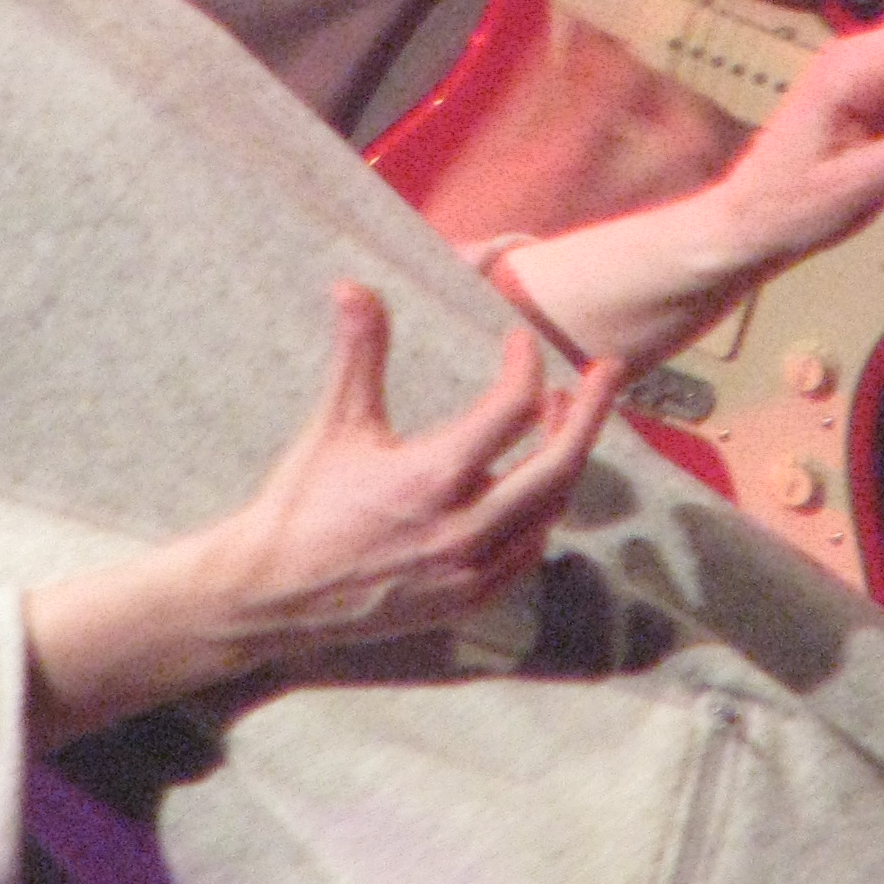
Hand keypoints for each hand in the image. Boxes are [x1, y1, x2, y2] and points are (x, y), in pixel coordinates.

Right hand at [21, 289, 628, 745]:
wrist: (277, 592)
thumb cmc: (302, 502)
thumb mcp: (335, 423)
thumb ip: (359, 353)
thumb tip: (354, 285)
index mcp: (434, 476)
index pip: (512, 408)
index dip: (525, 365)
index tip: (520, 342)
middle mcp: (465, 527)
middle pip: (559, 465)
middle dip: (589, 413)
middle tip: (606, 373)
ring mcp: (472, 569)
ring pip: (551, 511)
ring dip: (566, 461)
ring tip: (561, 421)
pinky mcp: (468, 599)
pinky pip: (529, 553)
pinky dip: (543, 513)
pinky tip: (533, 488)